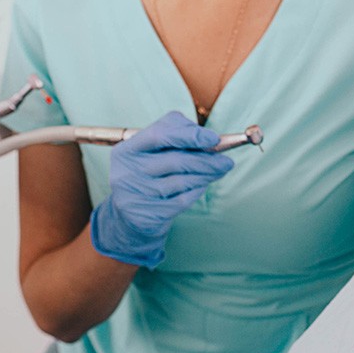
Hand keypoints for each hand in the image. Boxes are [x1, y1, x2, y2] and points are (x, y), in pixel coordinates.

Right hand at [90, 111, 233, 268]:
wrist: (129, 219)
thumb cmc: (149, 178)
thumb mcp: (153, 155)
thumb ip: (177, 141)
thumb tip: (213, 140)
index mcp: (127, 150)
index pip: (159, 135)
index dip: (189, 134)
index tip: (213, 138)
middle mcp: (126, 171)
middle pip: (174, 160)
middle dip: (206, 159)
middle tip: (227, 161)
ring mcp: (134, 195)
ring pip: (181, 181)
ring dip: (207, 175)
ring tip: (220, 170)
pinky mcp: (145, 215)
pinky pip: (181, 200)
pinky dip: (196, 191)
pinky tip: (202, 186)